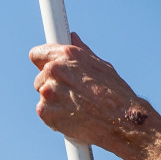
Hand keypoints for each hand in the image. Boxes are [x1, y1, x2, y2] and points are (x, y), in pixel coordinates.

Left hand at [28, 34, 160, 159]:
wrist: (122, 121)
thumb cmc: (117, 94)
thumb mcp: (102, 66)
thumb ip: (82, 52)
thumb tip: (72, 38)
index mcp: (67, 55)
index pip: (38, 54)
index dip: (43, 62)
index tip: (47, 68)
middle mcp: (54, 70)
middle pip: (40, 77)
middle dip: (53, 85)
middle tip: (73, 94)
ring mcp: (48, 91)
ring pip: (43, 95)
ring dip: (54, 101)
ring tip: (77, 107)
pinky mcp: (45, 111)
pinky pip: (44, 112)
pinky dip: (55, 116)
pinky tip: (72, 117)